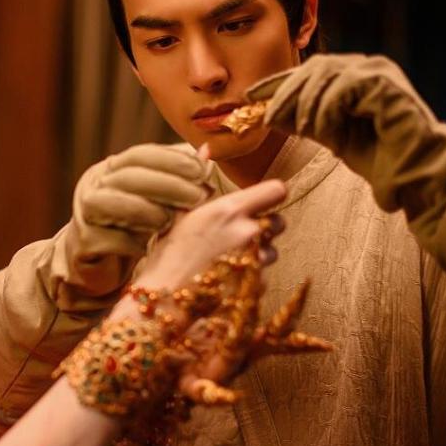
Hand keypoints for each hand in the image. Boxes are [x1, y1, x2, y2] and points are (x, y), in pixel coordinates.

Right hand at [70, 143, 214, 265]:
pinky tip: (150, 249)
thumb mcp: (158, 197)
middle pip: (129, 176)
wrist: (100, 260)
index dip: (171, 160)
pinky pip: (110, 239)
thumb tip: (206, 152)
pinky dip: (133, 244)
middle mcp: (96, 184)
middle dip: (168, 185)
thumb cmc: (136, 224)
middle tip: (198, 197)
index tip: (201, 170)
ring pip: (115, 204)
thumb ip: (180, 176)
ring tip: (173, 223)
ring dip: (150, 212)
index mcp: (113, 168)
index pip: (140, 155)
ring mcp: (86, 212)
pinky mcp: (85, 241)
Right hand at [136, 179, 285, 290]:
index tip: (261, 200)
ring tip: (228, 258)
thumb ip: (200, 179)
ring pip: (273, 249)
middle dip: (265, 226)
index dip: (271, 194)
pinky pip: (264, 273)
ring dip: (259, 253)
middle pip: (280, 221)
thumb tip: (206, 147)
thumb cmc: (168, 253)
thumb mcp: (181, 212)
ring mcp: (254, 260)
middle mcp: (247, 232)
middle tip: (240, 234)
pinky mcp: (256, 283)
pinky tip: (226, 276)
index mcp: (228, 209)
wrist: (165, 298)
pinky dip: (251, 274)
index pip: (277, 190)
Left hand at [246, 54, 445, 218]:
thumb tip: (268, 113)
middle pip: (312, 68)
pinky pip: (343, 86)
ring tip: (299, 129)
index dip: (276, 83)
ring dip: (305, 103)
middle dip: (285, 93)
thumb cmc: (375, 156)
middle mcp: (365, 67)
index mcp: (351, 75)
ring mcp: (378, 70)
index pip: (307, 72)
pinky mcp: (386, 82)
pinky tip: (325, 132)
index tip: (249, 97)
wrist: (412, 174)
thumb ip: (302, 120)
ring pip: (325, 73)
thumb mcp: (328, 135)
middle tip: (268, 118)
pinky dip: (327, 108)